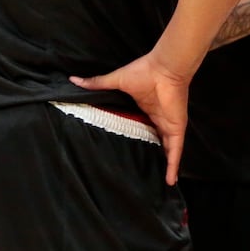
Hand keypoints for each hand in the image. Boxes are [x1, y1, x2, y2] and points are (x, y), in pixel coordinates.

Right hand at [71, 53, 190, 184]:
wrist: (165, 68)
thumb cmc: (143, 72)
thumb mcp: (116, 81)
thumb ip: (97, 83)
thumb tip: (74, 80)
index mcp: (146, 110)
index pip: (142, 128)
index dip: (138, 139)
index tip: (128, 152)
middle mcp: (159, 120)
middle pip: (154, 142)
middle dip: (151, 155)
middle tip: (141, 172)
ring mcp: (168, 126)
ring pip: (167, 150)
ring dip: (164, 165)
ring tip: (159, 182)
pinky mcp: (176, 129)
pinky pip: (175, 151)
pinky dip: (173, 164)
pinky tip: (170, 180)